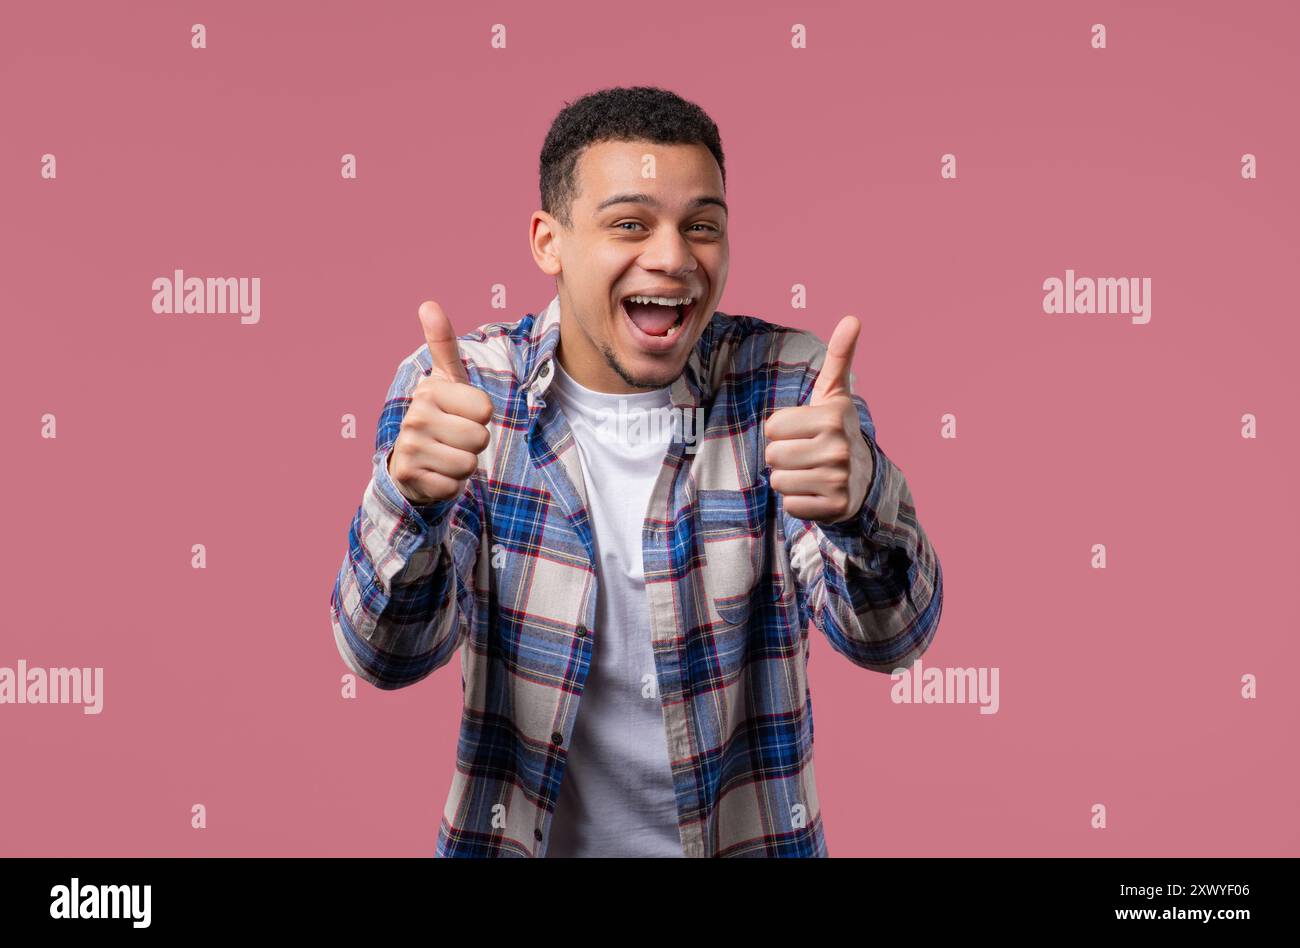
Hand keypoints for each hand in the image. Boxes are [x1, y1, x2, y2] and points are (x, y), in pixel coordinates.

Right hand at [387, 300, 492, 504]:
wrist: (409, 462)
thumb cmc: (439, 416)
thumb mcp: (445, 380)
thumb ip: (443, 344)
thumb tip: (428, 304)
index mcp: (429, 391)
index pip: (485, 409)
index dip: (481, 417)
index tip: (461, 415)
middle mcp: (415, 416)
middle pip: (480, 438)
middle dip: (474, 444)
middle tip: (454, 439)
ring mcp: (409, 448)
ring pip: (469, 464)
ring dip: (464, 466)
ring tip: (446, 455)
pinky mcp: (410, 478)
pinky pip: (454, 487)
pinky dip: (451, 485)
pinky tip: (437, 474)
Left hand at [763, 315, 873, 523]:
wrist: (863, 478)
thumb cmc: (836, 430)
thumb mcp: (835, 394)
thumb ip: (839, 356)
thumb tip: (852, 318)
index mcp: (832, 417)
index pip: (772, 427)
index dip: (781, 431)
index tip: (804, 431)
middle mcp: (838, 448)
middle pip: (772, 455)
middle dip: (782, 456)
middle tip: (805, 454)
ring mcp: (839, 479)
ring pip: (778, 482)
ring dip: (788, 479)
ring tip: (810, 472)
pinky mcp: (836, 507)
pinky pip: (790, 506)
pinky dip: (798, 502)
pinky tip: (816, 492)